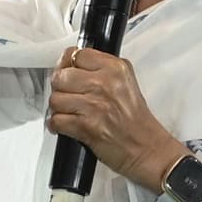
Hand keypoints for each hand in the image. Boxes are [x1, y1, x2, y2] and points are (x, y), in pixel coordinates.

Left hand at [48, 47, 186, 190]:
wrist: (146, 147)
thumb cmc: (135, 119)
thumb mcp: (126, 81)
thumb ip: (102, 69)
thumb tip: (73, 64)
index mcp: (115, 68)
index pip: (75, 54)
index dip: (67, 65)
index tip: (68, 73)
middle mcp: (103, 83)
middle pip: (61, 76)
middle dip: (59, 88)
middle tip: (66, 95)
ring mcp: (94, 105)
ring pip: (55, 99)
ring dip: (57, 108)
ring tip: (68, 112)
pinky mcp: (85, 126)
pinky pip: (56, 120)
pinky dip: (56, 125)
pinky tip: (66, 125)